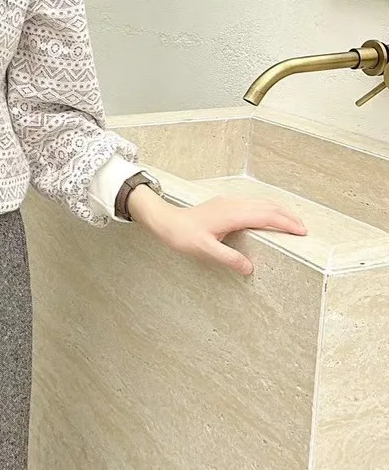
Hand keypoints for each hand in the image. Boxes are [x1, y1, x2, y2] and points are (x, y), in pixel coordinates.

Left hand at [125, 185, 306, 276]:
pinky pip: (254, 203)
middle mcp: (234, 204)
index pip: (267, 216)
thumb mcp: (205, 250)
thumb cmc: (183, 235)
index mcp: (233, 214)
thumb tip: (249, 268)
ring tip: (292, 223)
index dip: (286, 223)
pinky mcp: (226, 204)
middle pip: (269, 206)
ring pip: (262, 202)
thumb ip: (228, 258)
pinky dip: (268, 209)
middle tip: (304, 230)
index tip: (301, 232)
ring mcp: (230, 202)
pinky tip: (269, 217)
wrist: (166, 220)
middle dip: (288, 216)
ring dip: (279, 211)